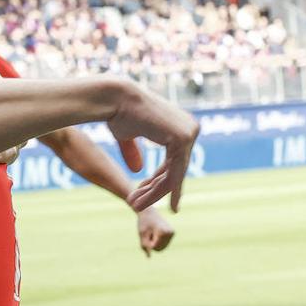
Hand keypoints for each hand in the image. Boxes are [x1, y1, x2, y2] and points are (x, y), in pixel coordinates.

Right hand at [106, 82, 199, 212]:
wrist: (114, 98)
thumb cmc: (117, 113)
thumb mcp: (127, 136)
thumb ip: (134, 151)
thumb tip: (138, 169)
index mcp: (180, 126)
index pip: (173, 160)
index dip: (158, 179)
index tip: (146, 194)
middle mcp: (190, 128)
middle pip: (175, 169)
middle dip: (155, 189)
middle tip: (137, 204)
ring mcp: (190, 133)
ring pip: (174, 175)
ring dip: (154, 194)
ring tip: (136, 206)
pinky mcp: (183, 139)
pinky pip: (174, 172)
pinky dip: (161, 190)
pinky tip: (150, 202)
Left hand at [137, 207, 174, 256]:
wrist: (148, 212)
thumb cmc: (143, 222)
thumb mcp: (142, 234)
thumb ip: (145, 246)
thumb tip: (149, 257)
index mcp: (163, 232)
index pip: (154, 247)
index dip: (147, 243)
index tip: (146, 234)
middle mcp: (170, 232)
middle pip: (159, 249)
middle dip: (152, 243)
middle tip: (149, 232)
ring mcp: (172, 233)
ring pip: (162, 248)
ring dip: (155, 243)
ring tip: (152, 232)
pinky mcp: (172, 234)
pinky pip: (164, 244)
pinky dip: (158, 241)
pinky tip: (156, 232)